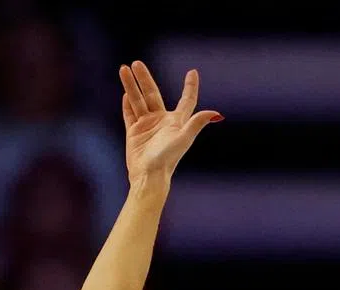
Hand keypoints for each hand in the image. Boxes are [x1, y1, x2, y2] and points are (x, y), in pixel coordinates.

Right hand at [120, 62, 221, 182]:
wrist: (148, 176)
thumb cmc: (168, 159)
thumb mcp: (184, 139)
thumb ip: (196, 123)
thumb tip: (215, 113)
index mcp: (176, 121)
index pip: (186, 100)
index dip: (190, 86)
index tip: (192, 72)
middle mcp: (161, 121)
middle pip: (152, 93)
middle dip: (144, 78)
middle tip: (137, 63)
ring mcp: (146, 126)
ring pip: (138, 101)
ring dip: (131, 86)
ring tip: (123, 70)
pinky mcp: (134, 133)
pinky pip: (130, 115)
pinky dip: (127, 104)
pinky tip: (125, 93)